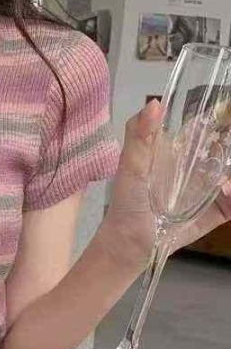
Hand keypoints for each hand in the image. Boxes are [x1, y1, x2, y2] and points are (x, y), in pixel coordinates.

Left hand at [102, 98, 230, 268]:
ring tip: (226, 178)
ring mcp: (209, 189)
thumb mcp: (130, 169)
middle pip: (226, 148)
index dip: (222, 118)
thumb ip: (140, 138)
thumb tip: (154, 103)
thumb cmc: (127, 205)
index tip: (229, 111)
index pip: (208, 127)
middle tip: (226, 150)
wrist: (129, 245)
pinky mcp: (216, 212)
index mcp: (178, 152)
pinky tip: (227, 191)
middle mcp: (197, 167)